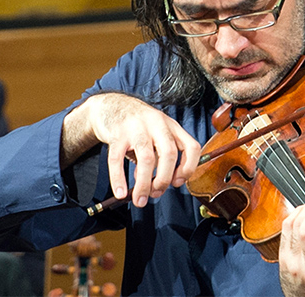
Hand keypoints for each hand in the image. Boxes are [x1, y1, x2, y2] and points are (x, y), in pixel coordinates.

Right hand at [62, 92, 199, 206]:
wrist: (112, 105)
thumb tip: (156, 187)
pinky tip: (120, 192)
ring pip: (146, 158)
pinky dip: (118, 178)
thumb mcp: (157, 134)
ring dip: (144, 184)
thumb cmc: (138, 127)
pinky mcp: (117, 133)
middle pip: (169, 154)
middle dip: (164, 179)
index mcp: (172, 126)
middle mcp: (158, 124)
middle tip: (156, 194)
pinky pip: (117, 159)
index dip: (188, 168)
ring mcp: (137, 127)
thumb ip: (160, 157)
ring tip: (139, 200)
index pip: (191, 147)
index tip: (177, 183)